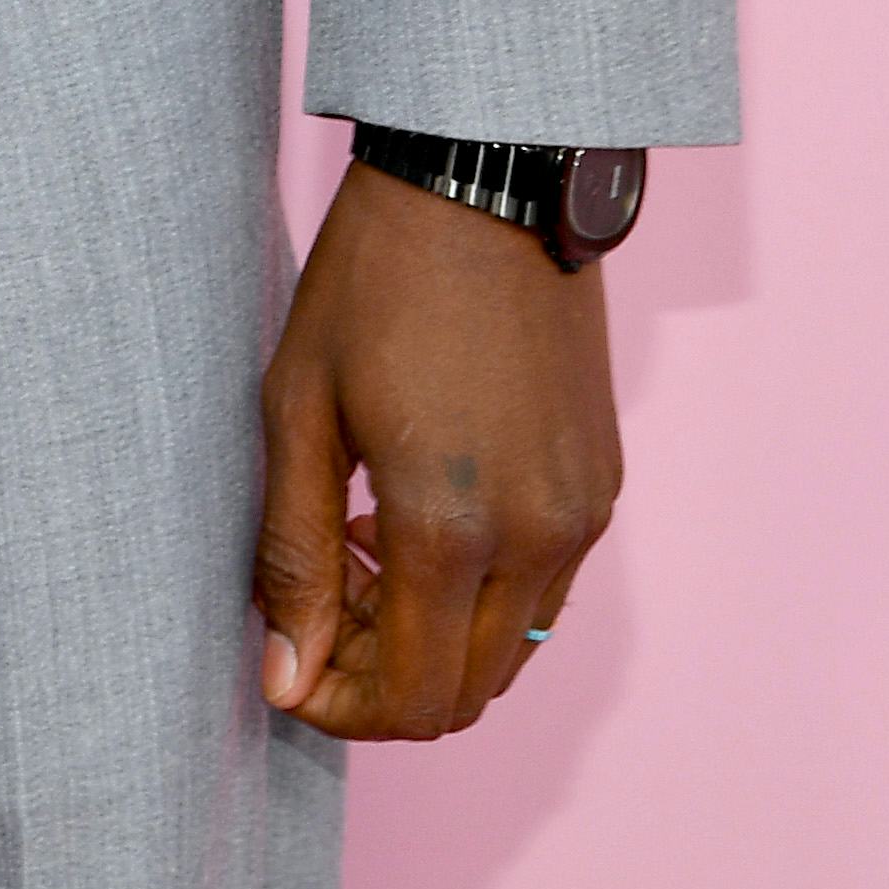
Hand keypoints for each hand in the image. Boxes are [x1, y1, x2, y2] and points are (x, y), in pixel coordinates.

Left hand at [254, 160, 621, 736]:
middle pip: (464, 695)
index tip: (288, 668)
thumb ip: (294, 556)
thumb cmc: (373, 279)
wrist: (484, 179)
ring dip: (430, 639)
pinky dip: (478, 593)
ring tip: (359, 552)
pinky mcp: (602, 485)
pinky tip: (416, 519)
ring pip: (507, 650)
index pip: (410, 701)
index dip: (339, 710)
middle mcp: (536, 538)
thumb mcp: (298, 407)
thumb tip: (286, 680)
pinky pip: (543, 592)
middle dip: (380, 680)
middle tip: (316, 605)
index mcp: (450, 526)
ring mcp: (582, 515)